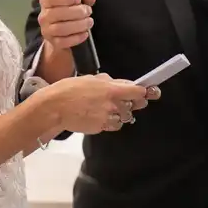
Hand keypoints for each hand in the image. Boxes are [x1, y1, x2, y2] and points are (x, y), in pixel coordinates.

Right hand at [37, 0, 95, 50]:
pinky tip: (85, 33)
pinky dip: (77, 37)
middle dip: (77, 12)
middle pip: (57, 13)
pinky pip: (64, 41)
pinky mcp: (53, 42)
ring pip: (60, 28)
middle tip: (88, 11)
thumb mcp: (77, 1)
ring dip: (78, 25)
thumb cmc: (70, 12)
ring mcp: (47, 30)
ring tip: (88, 22)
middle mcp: (43, 16)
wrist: (64, 33)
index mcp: (46, 2)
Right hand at [43, 73, 158, 134]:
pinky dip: (111, 122)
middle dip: (133, 102)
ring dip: (121, 113)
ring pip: (126, 118)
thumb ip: (110, 81)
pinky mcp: (101, 128)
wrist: (55, 107)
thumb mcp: (92, 79)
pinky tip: (101, 116)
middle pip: (135, 105)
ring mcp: (108, 117)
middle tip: (127, 99)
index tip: (152, 91)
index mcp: (112, 89)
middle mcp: (113, 104)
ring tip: (107, 108)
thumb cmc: (70, 89)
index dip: (145, 91)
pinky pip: (114, 126)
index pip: (138, 91)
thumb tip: (123, 83)